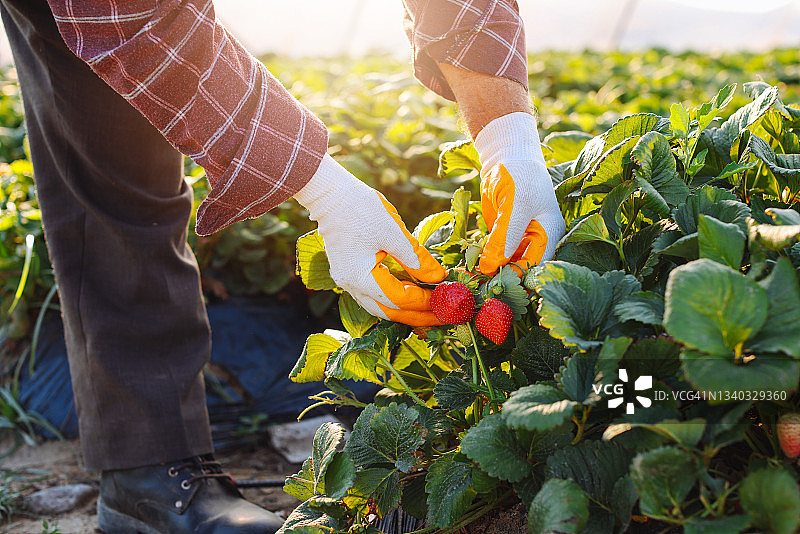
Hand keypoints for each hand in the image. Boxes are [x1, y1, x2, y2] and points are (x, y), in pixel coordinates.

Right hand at [295, 155, 445, 325]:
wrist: (330, 194)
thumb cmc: (361, 209)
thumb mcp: (394, 232)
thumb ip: (417, 258)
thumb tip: (438, 277)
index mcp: (360, 276)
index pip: (399, 298)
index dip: (424, 301)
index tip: (445, 299)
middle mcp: (351, 285)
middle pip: (388, 312)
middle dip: (416, 316)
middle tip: (442, 316)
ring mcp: (347, 280)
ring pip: (379, 306)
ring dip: (404, 311)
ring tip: (428, 310)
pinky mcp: (349, 273)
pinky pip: (373, 295)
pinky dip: (392, 299)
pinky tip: (409, 295)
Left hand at [474, 113, 565, 274]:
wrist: (506, 155)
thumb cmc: (518, 175)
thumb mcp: (514, 205)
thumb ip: (505, 237)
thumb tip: (491, 268)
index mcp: (549, 235)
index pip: (535, 267)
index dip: (516, 280)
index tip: (493, 288)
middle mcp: (538, 241)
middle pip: (521, 270)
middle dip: (501, 280)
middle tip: (477, 290)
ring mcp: (521, 240)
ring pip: (506, 265)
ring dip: (489, 273)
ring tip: (469, 282)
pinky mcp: (505, 237)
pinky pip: (495, 255)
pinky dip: (483, 261)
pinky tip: (468, 269)